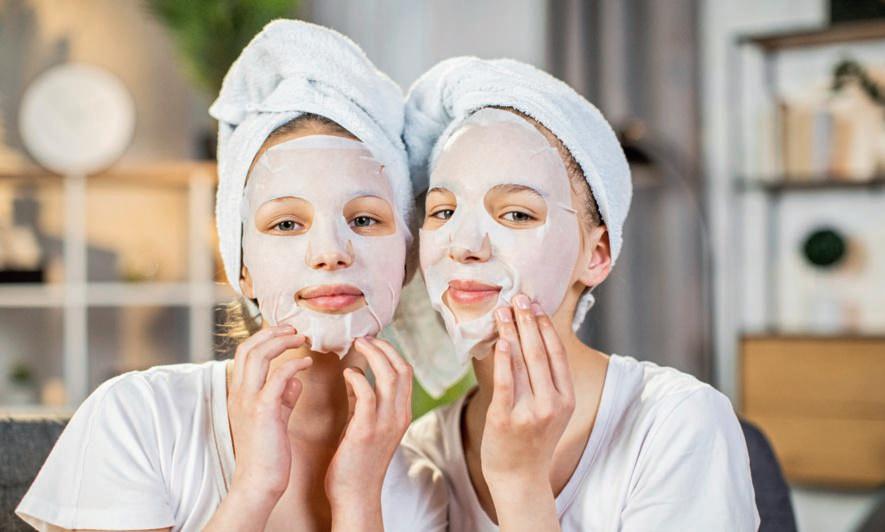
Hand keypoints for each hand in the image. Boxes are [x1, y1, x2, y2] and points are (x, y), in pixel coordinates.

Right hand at [227, 324, 311, 501]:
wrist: (259, 483)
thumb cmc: (268, 454)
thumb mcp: (274, 419)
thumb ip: (282, 397)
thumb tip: (295, 381)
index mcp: (239, 394)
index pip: (244, 353)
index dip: (264, 337)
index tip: (286, 331)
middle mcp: (239, 393)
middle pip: (248, 347)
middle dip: (272, 332)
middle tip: (296, 328)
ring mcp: (248, 401)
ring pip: (258, 355)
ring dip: (282, 341)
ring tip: (303, 337)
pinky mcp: (263, 411)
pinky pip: (277, 377)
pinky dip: (293, 364)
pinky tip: (307, 363)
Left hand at [325, 337, 412, 526]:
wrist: (355, 496)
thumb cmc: (356, 462)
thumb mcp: (365, 425)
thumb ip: (363, 400)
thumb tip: (355, 375)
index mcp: (401, 413)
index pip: (405, 372)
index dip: (390, 351)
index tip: (372, 340)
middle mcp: (399, 416)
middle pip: (401, 368)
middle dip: (383, 347)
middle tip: (363, 338)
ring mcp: (385, 423)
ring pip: (389, 376)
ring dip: (373, 355)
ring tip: (357, 345)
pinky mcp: (366, 430)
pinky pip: (367, 394)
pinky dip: (358, 377)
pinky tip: (347, 372)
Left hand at [482, 293, 574, 488]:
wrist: (519, 478)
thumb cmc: (532, 441)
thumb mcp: (551, 411)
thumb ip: (547, 382)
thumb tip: (533, 341)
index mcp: (566, 399)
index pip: (557, 354)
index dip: (547, 327)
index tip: (537, 305)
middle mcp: (552, 404)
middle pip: (540, 352)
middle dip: (529, 321)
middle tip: (519, 297)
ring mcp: (530, 412)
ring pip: (522, 362)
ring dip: (513, 331)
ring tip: (504, 310)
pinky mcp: (506, 419)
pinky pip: (504, 382)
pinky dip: (503, 359)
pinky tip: (500, 340)